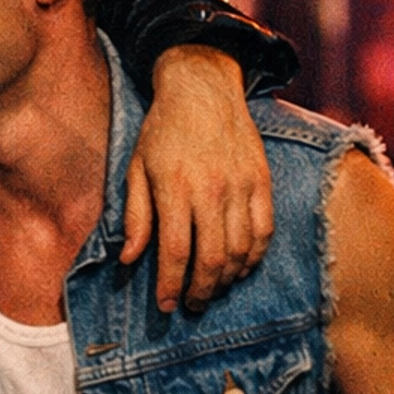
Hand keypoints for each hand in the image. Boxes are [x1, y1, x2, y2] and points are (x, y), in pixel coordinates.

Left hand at [122, 48, 273, 311]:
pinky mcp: (262, 181)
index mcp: (175, 187)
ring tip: (212, 289)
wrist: (203, 88)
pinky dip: (254, 257)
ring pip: (240, 250)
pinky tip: (240, 268)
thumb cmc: (163, 131)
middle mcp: (211, 189)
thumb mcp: (136, 169)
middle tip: (192, 305)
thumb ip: (135, 216)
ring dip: (226, 279)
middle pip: (211, 258)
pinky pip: (264, 231)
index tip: (166, 306)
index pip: (175, 251)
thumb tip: (129, 259)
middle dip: (201, 291)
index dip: (170, 285)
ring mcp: (241, 186)